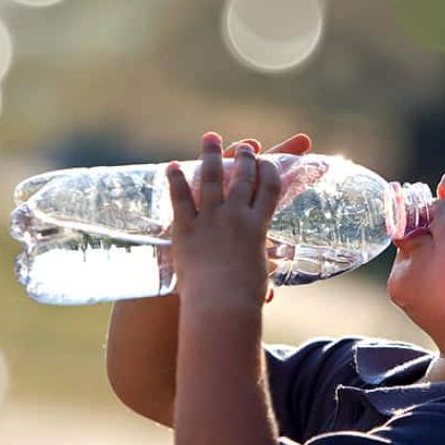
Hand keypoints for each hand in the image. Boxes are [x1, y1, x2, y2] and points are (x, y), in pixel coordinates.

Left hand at [166, 132, 283, 311]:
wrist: (220, 305)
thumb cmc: (243, 299)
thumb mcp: (258, 279)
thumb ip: (259, 276)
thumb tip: (268, 293)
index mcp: (258, 226)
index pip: (270, 188)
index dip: (271, 171)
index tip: (269, 161)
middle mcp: (236, 216)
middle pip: (243, 177)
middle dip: (245, 158)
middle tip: (246, 146)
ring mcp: (210, 219)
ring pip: (212, 179)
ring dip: (211, 156)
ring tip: (210, 138)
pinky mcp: (185, 228)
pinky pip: (180, 198)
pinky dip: (177, 180)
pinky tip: (174, 166)